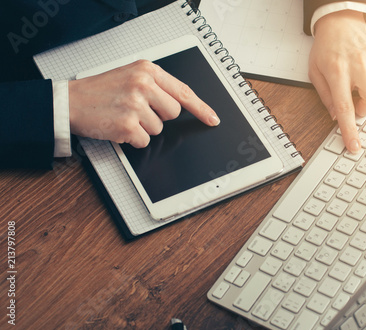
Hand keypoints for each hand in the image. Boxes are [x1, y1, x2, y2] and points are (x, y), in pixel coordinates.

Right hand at [68, 60, 219, 147]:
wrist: (71, 101)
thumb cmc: (101, 90)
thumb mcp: (131, 76)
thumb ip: (156, 86)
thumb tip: (181, 104)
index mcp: (147, 70)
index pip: (184, 91)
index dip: (201, 108)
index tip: (212, 119)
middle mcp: (143, 84)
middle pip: (173, 113)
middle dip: (160, 116)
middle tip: (138, 110)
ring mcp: (135, 105)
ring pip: (159, 128)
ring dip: (143, 127)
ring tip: (123, 116)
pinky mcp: (127, 125)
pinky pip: (144, 140)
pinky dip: (133, 139)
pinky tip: (119, 127)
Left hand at [309, 10, 365, 152]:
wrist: (340, 21)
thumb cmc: (326, 48)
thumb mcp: (315, 72)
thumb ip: (325, 96)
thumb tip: (335, 116)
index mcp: (337, 72)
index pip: (345, 107)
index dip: (350, 130)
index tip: (354, 145)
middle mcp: (359, 65)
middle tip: (357, 102)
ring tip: (365, 89)